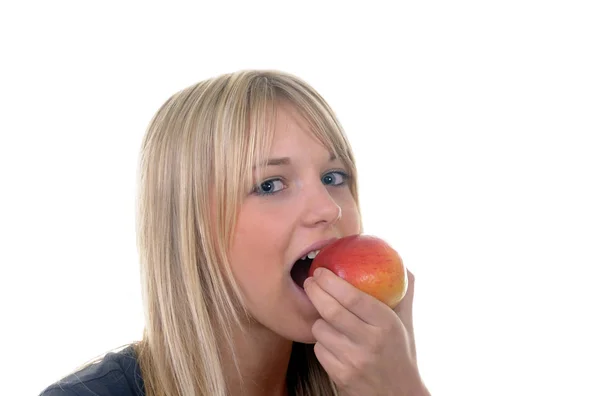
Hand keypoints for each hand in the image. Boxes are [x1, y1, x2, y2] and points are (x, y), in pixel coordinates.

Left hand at [304, 267, 428, 395]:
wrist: (399, 395)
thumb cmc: (400, 353)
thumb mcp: (406, 323)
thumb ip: (402, 293)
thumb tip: (400, 262)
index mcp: (386, 324)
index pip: (352, 297)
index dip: (331, 281)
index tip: (321, 271)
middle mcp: (370, 343)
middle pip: (330, 310)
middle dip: (314, 291)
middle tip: (310, 281)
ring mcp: (354, 361)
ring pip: (320, 330)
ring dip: (319, 321)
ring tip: (327, 318)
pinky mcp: (341, 376)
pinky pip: (318, 350)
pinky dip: (322, 342)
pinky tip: (332, 341)